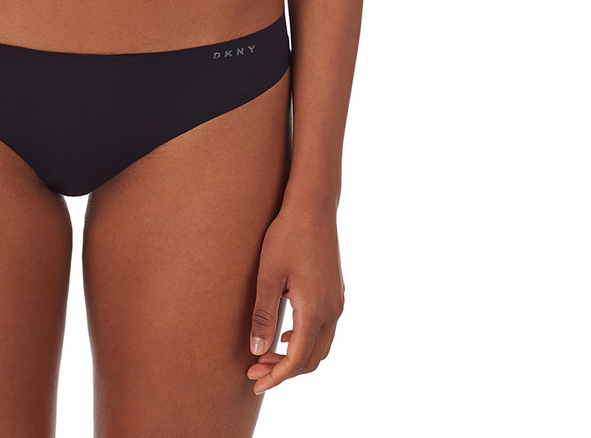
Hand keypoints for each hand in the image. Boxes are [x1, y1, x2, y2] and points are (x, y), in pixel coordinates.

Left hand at [246, 199, 344, 393]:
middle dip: (283, 370)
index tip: (256, 383)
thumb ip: (262, 315)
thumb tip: (257, 351)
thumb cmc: (286, 236)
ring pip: (320, 346)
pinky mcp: (336, 293)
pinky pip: (324, 330)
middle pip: (311, 359)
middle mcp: (332, 311)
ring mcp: (337, 302)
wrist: (313, 206)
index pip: (297, 359)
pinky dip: (305, 341)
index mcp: (315, 310)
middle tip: (254, 370)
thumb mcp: (267, 275)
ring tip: (265, 355)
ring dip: (295, 357)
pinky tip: (285, 335)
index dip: (277, 376)